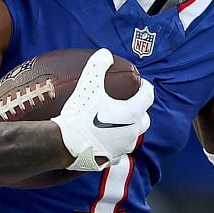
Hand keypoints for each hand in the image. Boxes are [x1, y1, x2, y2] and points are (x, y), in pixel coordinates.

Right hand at [52, 49, 155, 170]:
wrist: (65, 144)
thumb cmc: (79, 115)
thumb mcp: (88, 86)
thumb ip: (98, 66)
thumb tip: (105, 53)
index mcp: (132, 113)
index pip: (148, 95)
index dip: (145, 86)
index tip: (139, 83)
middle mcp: (132, 131)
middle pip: (144, 117)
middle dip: (139, 109)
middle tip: (127, 102)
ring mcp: (123, 147)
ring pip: (133, 135)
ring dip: (128, 127)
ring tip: (115, 120)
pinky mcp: (113, 158)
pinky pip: (120, 149)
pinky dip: (116, 143)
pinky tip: (106, 139)